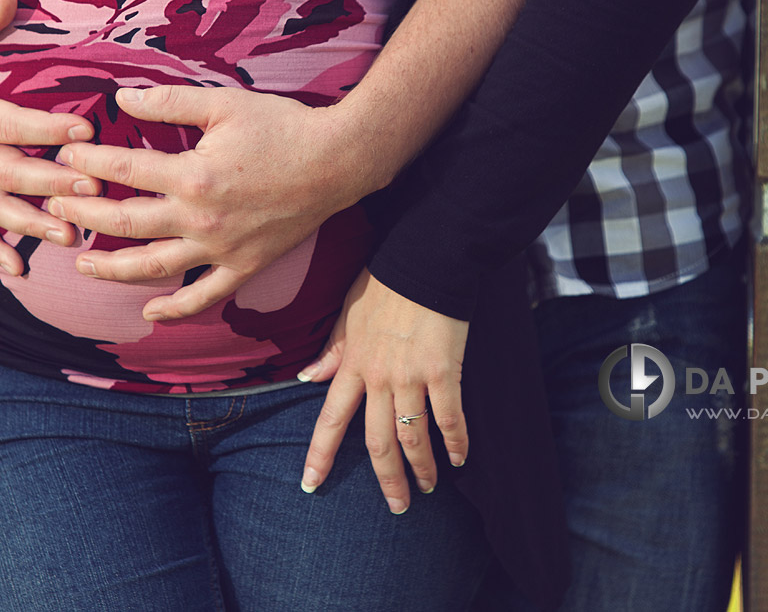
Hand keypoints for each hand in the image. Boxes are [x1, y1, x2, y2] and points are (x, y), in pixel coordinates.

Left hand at [48, 85, 372, 319]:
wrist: (338, 161)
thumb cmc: (283, 127)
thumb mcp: (224, 104)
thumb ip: (168, 102)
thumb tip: (120, 98)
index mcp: (194, 175)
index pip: (124, 170)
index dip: (88, 163)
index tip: (65, 158)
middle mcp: (202, 219)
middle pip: (126, 224)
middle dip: (83, 216)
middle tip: (55, 210)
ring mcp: (222, 249)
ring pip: (155, 268)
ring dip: (113, 269)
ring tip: (82, 264)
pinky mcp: (245, 265)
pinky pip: (206, 296)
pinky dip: (176, 310)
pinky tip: (150, 313)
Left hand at [297, 269, 468, 513]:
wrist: (425, 260)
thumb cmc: (385, 282)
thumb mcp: (348, 313)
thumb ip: (331, 350)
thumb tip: (307, 376)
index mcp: (352, 364)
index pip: (330, 419)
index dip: (319, 455)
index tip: (310, 484)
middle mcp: (378, 377)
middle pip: (375, 442)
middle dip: (385, 479)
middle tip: (396, 506)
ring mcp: (411, 377)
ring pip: (411, 436)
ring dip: (420, 467)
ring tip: (427, 488)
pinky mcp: (444, 371)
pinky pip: (449, 416)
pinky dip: (455, 441)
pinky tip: (460, 457)